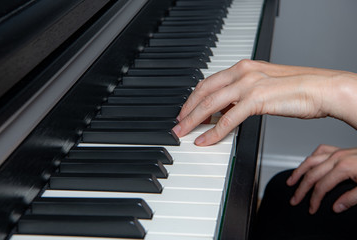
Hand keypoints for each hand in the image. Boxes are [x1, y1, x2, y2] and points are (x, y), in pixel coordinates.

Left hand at [172, 59, 356, 145]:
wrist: (322, 88)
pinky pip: (228, 119)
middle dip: (187, 110)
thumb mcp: (263, 87)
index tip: (185, 111)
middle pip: (204, 92)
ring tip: (182, 132)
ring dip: (193, 120)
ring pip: (211, 104)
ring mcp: (248, 84)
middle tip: (177, 124)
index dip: (193, 98)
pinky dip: (213, 132)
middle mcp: (242, 72)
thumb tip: (226, 109)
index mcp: (243, 67)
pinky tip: (205, 140)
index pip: (208, 83)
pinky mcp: (256, 99)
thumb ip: (242, 95)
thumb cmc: (297, 88)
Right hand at [287, 144, 356, 213]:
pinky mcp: (340, 150)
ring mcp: (337, 152)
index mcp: (344, 168)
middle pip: (312, 174)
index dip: (314, 200)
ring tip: (291, 181)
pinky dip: (311, 158)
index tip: (312, 208)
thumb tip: (335, 207)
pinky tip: (308, 164)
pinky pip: (320, 151)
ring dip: (299, 171)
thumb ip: (351, 199)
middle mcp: (337, 158)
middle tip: (295, 199)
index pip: (321, 186)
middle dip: (301, 189)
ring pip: (311, 160)